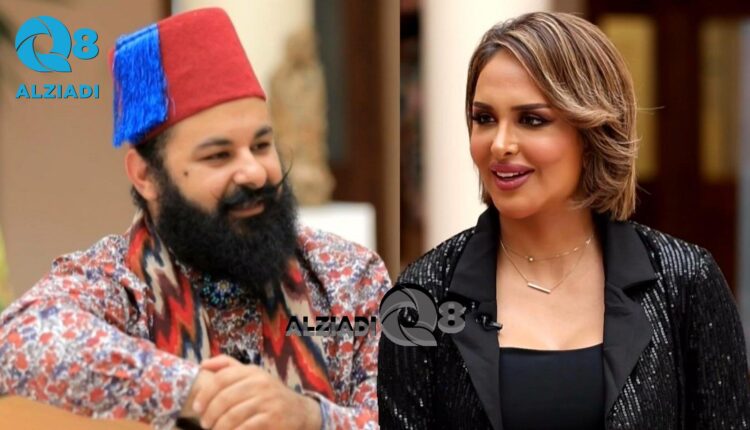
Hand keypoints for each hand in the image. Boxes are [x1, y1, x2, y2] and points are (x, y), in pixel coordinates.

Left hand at [192, 355, 321, 429]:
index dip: (205, 393)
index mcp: (253, 371)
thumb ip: (229, 367)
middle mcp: (261, 383)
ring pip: (232, 416)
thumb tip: (203, 364)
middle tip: (204, 423)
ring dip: (218, 427)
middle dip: (209, 414)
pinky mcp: (272, 420)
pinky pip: (244, 428)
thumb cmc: (269, 394)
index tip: (196, 407)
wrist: (300, 412)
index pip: (222, 378)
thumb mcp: (253, 375)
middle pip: (224, 399)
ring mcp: (268, 402)